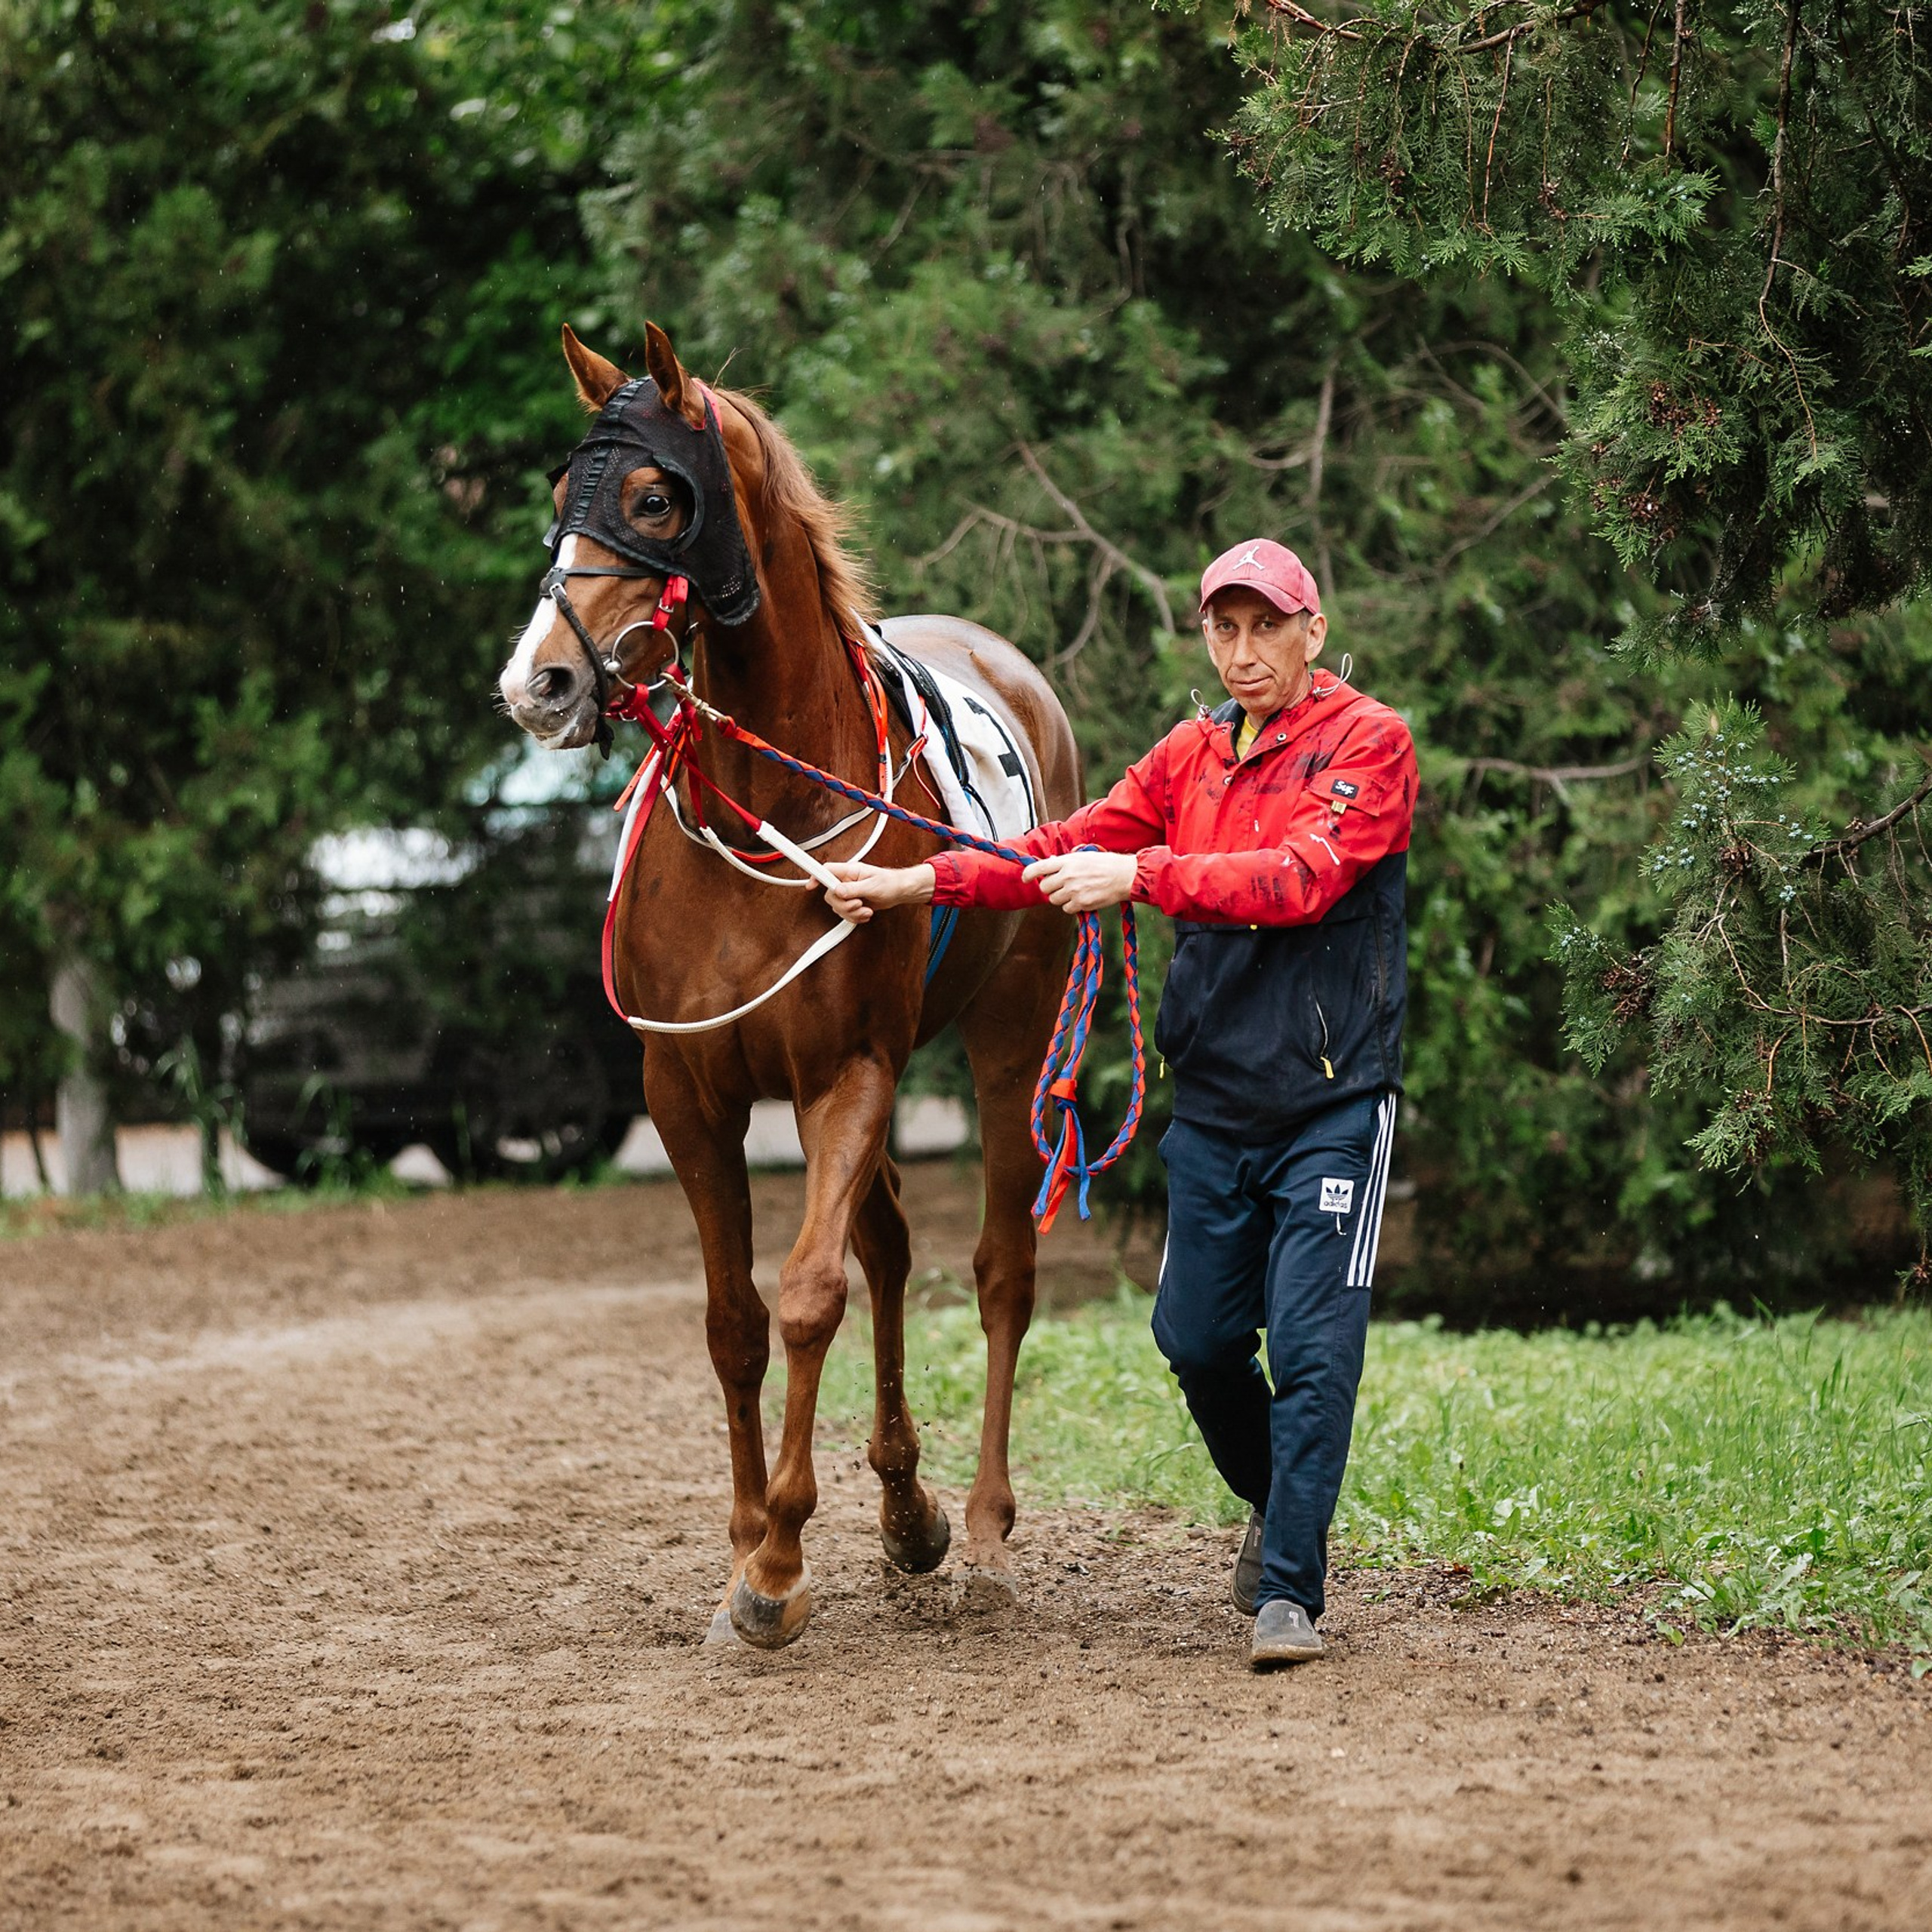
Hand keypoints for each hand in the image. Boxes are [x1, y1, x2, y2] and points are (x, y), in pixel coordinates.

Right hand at [823, 860, 935, 923]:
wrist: (899, 892)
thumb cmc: (890, 883)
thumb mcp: (872, 886)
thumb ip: (854, 889)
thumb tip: (838, 890)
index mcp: (850, 871)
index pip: (827, 871)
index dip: (816, 876)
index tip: (810, 885)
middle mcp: (847, 882)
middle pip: (830, 895)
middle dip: (844, 905)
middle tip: (858, 904)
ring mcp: (849, 893)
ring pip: (837, 907)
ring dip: (852, 913)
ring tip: (866, 910)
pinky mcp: (853, 903)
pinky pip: (845, 914)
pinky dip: (855, 918)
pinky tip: (865, 914)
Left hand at [1022, 851, 1139, 912]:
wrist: (1125, 876)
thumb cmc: (1106, 863)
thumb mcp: (1084, 855)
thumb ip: (1066, 861)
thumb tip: (1050, 864)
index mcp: (1067, 861)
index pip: (1039, 868)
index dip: (1028, 874)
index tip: (1025, 878)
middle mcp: (1068, 876)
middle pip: (1045, 888)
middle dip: (1050, 888)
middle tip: (1061, 885)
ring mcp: (1074, 891)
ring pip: (1054, 900)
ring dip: (1061, 897)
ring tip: (1074, 891)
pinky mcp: (1081, 903)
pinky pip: (1066, 909)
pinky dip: (1072, 906)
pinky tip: (1082, 898)